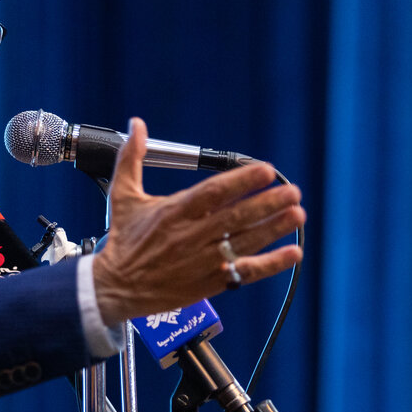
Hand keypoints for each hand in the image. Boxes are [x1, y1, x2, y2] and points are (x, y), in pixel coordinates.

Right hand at [91, 118, 305, 324]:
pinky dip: (271, 264)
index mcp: (173, 212)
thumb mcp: (122, 195)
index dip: (241, 181)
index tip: (265, 170)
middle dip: (267, 203)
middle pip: (235, 217)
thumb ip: (131, 158)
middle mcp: (190, 236)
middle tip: (291, 191)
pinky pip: (245, 272)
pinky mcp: (208, 283)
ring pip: (245, 243)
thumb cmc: (122, 239)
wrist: (115, 287)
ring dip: (274, 228)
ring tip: (296, 214)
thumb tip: (137, 125)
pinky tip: (292, 253)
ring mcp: (201, 261)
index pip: (213, 193)